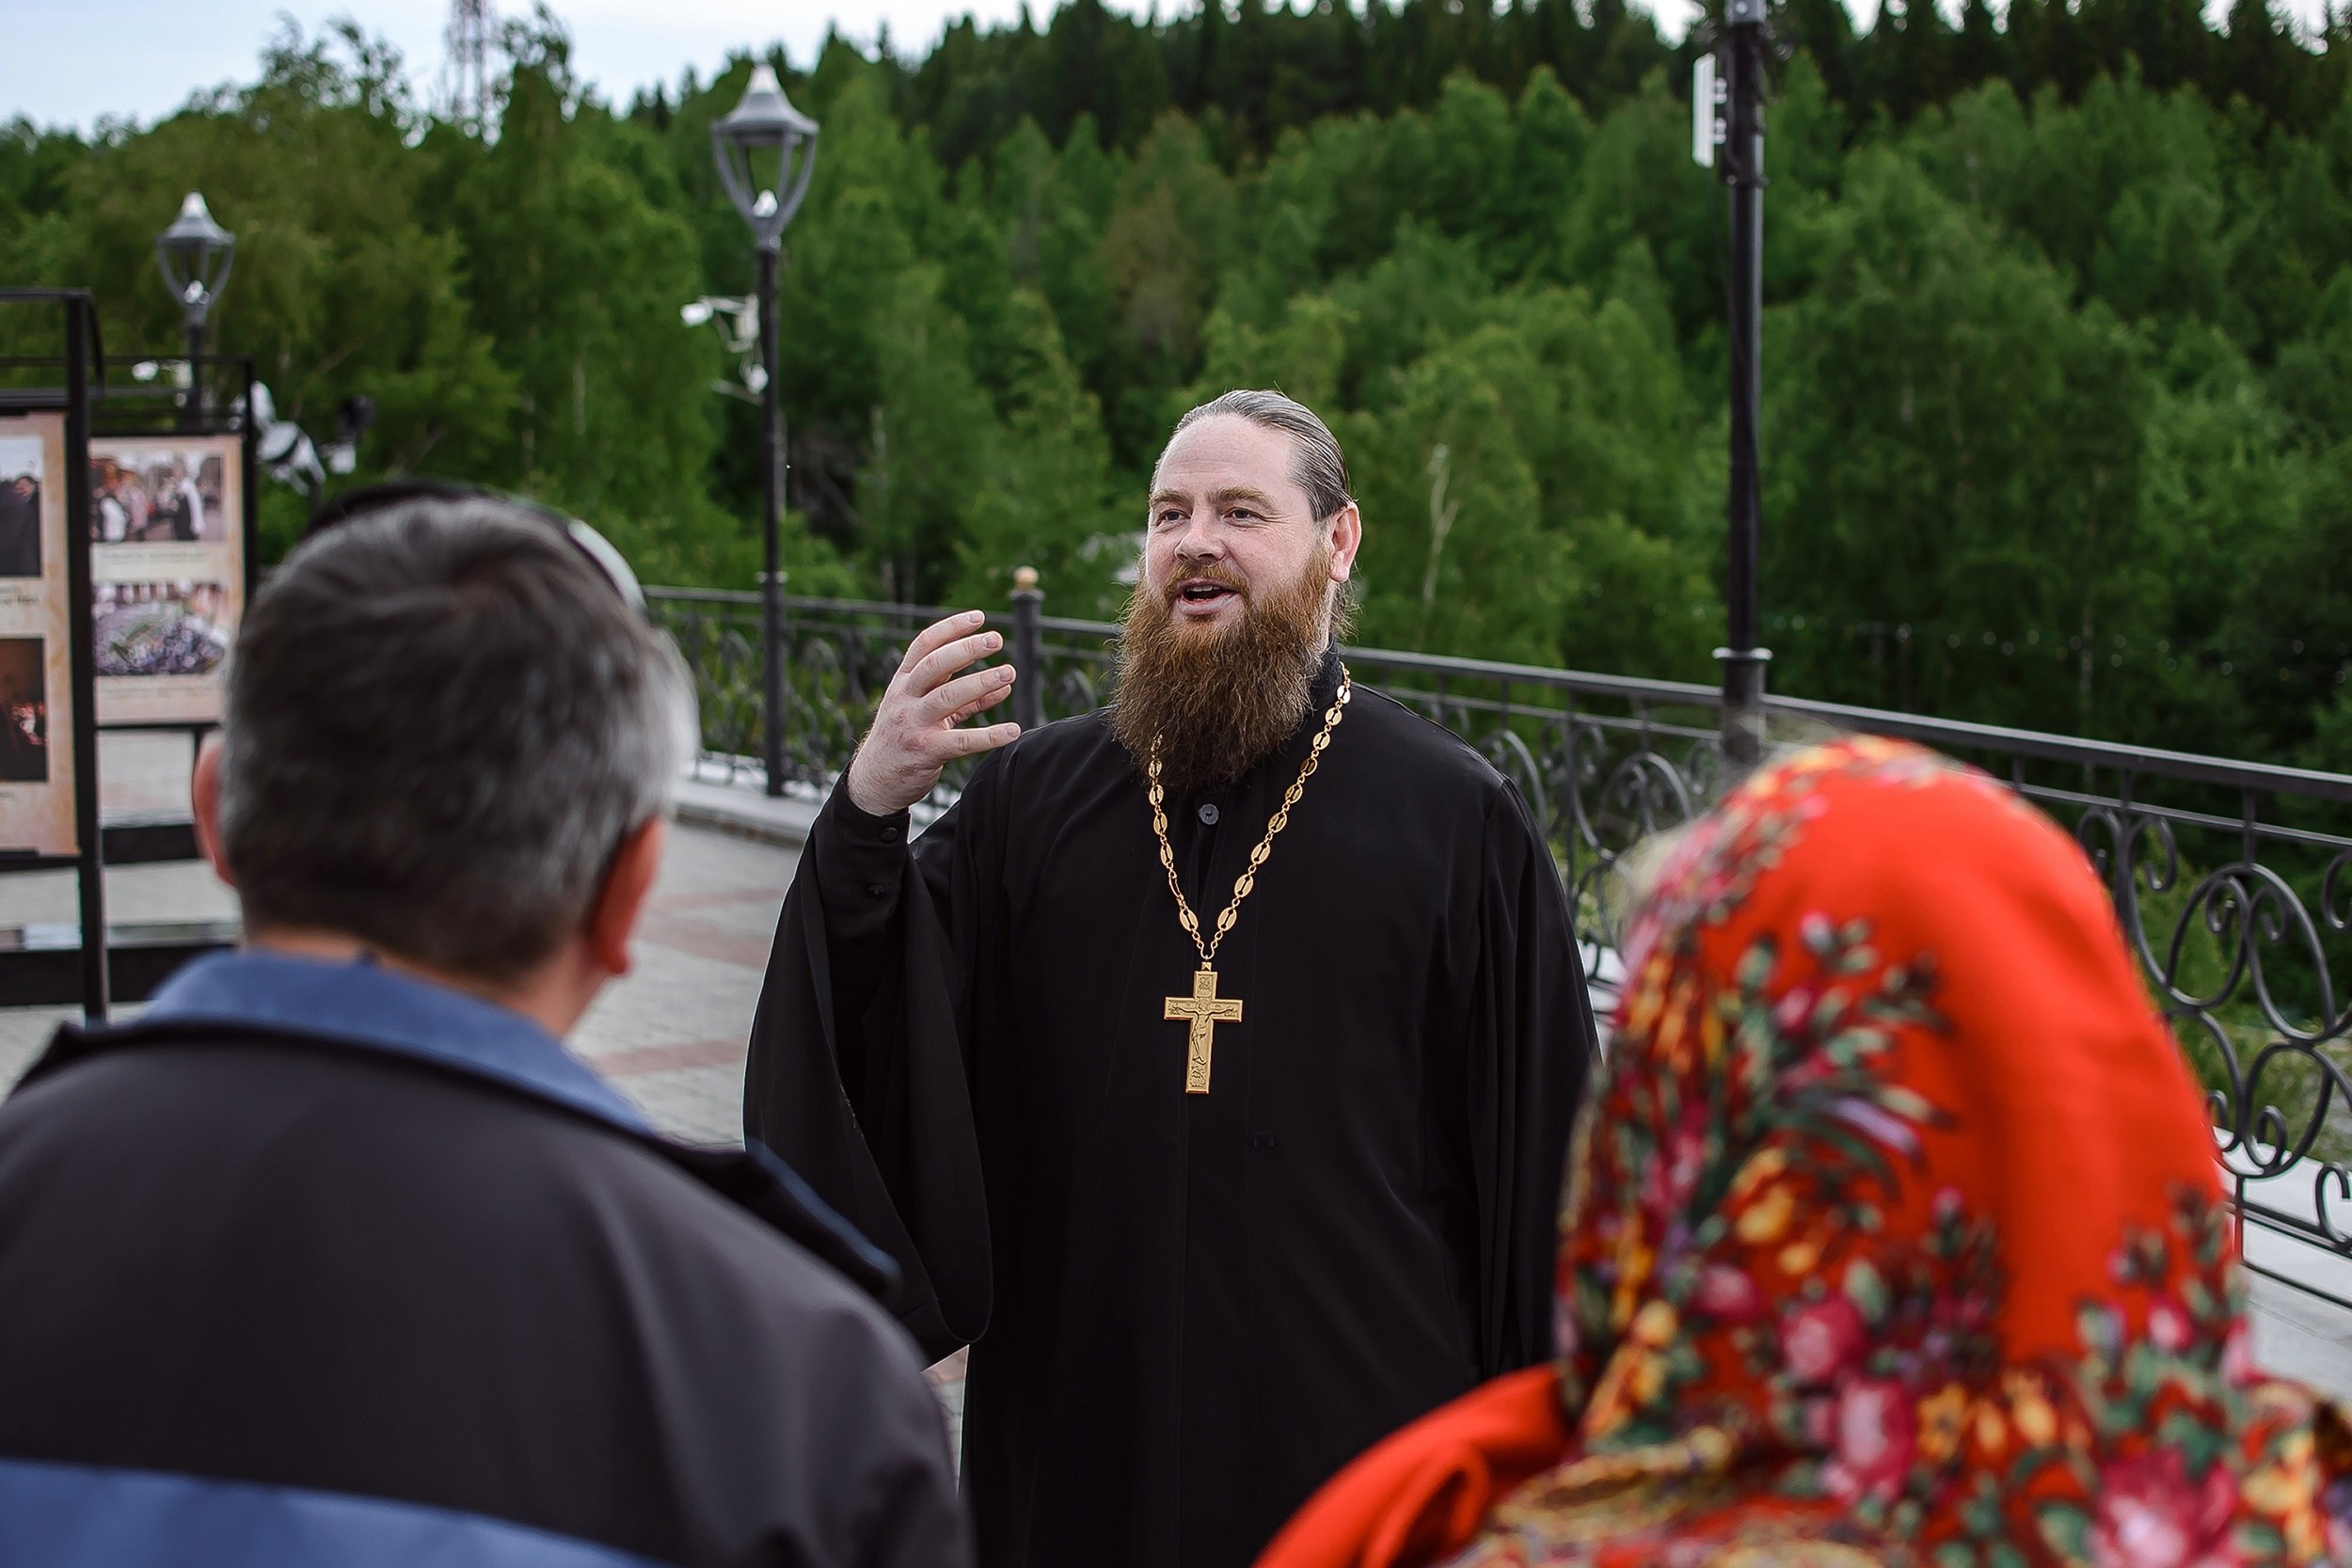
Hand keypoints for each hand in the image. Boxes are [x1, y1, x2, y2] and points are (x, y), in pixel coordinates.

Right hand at [845, 611, 1020, 815]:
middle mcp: (904, 698)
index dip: (951, 628)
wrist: (874, 781)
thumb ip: (963, 698)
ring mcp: (913, 724)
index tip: (979, 617)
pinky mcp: (925, 752)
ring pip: (947, 697)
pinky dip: (989, 735)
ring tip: (1009, 673)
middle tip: (996, 639)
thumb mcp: (924, 711)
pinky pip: (961, 741)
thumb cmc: (904, 740)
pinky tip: (1011, 730)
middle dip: (967, 649)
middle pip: (935, 665)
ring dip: (981, 682)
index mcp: (902, 683)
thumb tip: (1004, 685)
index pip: (924, 645)